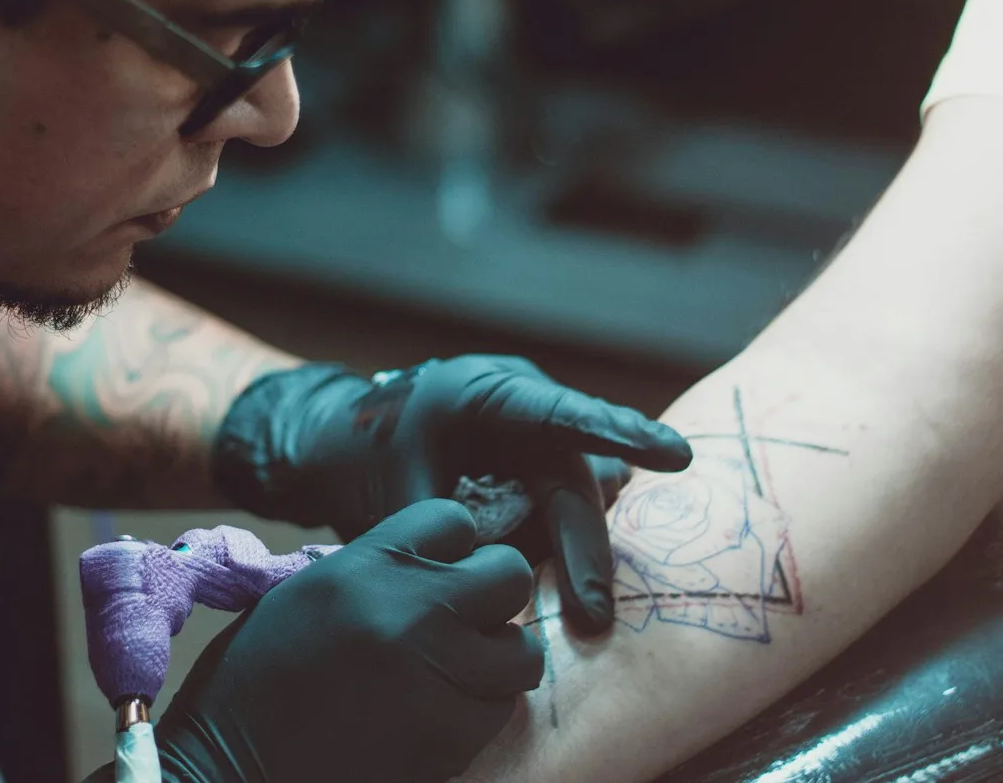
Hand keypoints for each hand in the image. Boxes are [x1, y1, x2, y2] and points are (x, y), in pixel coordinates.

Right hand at [155, 500, 542, 782]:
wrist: (233, 768)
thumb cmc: (260, 676)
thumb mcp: (308, 592)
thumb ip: (380, 568)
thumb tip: (445, 561)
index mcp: (365, 566)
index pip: (455, 520)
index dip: (452, 545)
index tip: (439, 568)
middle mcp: (408, 613)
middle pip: (509, 574)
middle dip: (492, 592)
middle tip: (463, 615)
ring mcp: (433, 678)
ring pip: (521, 651)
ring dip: (494, 658)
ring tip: (453, 668)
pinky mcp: (446, 740)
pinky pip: (498, 711)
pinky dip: (476, 710)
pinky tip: (435, 710)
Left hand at [212, 356, 692, 632]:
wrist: (326, 444)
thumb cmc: (356, 455)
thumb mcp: (396, 491)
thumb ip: (457, 522)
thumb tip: (508, 564)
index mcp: (487, 393)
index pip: (564, 416)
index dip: (623, 434)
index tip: (676, 454)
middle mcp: (517, 409)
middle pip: (569, 477)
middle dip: (584, 545)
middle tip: (594, 609)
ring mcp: (521, 438)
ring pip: (565, 498)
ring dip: (574, 554)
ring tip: (587, 609)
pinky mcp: (518, 469)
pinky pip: (547, 506)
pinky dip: (556, 543)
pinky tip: (579, 580)